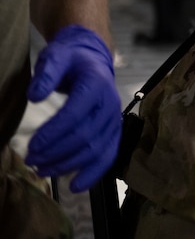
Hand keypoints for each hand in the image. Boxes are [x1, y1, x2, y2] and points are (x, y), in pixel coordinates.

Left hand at [25, 25, 121, 192]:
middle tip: (31, 159)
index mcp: (97, 84)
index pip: (76, 113)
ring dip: (68, 165)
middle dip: (56, 152)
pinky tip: (75, 186)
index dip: (54, 132)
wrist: (92, 61)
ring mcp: (114, 120)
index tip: (32, 145)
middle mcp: (110, 104)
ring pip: (96, 150)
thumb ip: (47, 73)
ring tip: (42, 170)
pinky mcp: (114, 131)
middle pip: (86, 136)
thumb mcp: (56, 57)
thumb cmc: (71, 60)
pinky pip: (108, 156)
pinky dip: (93, 173)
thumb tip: (35, 96)